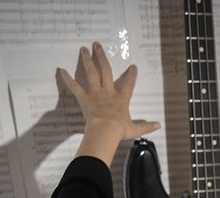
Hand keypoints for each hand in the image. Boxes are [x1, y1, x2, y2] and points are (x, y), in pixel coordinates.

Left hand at [58, 42, 159, 162]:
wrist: (105, 130)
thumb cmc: (119, 130)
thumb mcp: (135, 129)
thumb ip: (146, 126)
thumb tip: (158, 125)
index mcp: (121, 99)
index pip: (128, 85)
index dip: (131, 75)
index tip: (132, 67)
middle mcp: (108, 92)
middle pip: (105, 70)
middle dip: (101, 56)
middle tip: (97, 45)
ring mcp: (96, 93)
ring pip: (91, 73)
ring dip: (87, 60)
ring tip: (84, 49)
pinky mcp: (84, 98)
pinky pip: (75, 87)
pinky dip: (68, 79)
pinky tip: (61, 70)